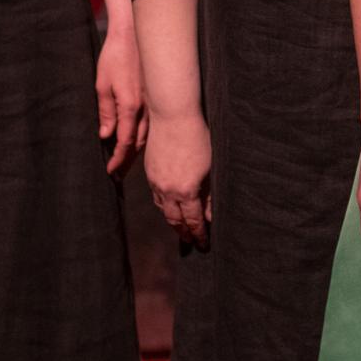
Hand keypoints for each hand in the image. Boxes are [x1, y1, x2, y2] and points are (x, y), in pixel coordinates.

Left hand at [95, 23, 146, 175]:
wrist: (134, 34)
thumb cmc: (115, 57)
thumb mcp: (102, 84)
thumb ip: (105, 112)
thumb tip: (106, 136)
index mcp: (130, 107)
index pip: (125, 142)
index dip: (118, 159)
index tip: (111, 172)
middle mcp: (144, 108)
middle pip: (138, 143)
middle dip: (128, 161)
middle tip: (118, 175)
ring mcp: (151, 102)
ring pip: (146, 135)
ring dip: (136, 151)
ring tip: (127, 163)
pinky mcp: (153, 96)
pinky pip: (149, 123)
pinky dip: (142, 136)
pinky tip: (137, 140)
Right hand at [144, 113, 211, 246]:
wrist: (173, 116)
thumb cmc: (198, 138)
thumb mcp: (210, 168)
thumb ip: (210, 194)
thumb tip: (211, 215)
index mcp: (186, 191)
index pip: (194, 221)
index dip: (199, 234)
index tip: (204, 244)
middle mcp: (168, 190)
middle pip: (175, 220)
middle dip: (184, 233)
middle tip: (191, 243)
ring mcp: (156, 181)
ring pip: (163, 209)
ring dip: (172, 220)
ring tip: (180, 229)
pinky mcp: (149, 172)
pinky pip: (155, 196)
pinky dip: (163, 205)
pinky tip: (168, 206)